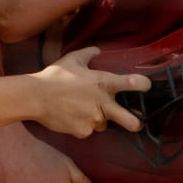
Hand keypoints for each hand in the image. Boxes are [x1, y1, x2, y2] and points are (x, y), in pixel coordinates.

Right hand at [31, 47, 151, 137]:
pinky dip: (81, 124)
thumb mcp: (72, 59)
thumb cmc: (54, 75)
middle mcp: (104, 103)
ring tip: (80, 109)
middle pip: (132, 122)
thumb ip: (88, 54)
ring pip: (103, 124)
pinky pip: (88, 130)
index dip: (143, 85)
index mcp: (104, 83)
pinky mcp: (83, 132)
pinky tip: (70, 116)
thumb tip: (97, 50)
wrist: (35, 96)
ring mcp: (94, 120)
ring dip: (97, 119)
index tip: (146, 86)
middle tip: (134, 122)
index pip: (132, 83)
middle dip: (136, 123)